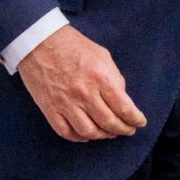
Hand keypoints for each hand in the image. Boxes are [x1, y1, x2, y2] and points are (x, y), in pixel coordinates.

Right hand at [17, 25, 146, 141]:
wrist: (39, 41)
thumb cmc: (73, 46)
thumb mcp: (102, 56)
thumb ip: (114, 78)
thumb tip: (122, 99)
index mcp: (99, 77)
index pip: (123, 107)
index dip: (135, 119)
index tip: (140, 122)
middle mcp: (83, 93)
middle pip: (108, 122)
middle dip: (123, 130)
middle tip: (128, 130)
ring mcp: (65, 102)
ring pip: (88, 132)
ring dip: (102, 136)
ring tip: (109, 133)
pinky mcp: (49, 108)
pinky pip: (66, 132)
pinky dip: (79, 138)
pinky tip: (86, 135)